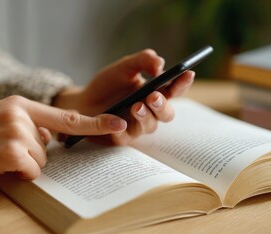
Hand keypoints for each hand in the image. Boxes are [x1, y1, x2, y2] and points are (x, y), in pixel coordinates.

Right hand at [0, 96, 126, 186]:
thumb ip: (28, 124)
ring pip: (41, 161)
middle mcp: (22, 114)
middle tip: (2, 150)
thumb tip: (50, 137)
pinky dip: (18, 174)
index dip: (95, 122)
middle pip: (50, 147)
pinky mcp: (11, 151)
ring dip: (23, 165)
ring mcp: (17, 132)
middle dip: (33, 155)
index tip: (117, 124)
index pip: (66, 116)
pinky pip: (31, 171)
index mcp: (21, 104)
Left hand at [53, 49, 194, 144]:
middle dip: (163, 105)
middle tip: (154, 96)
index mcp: (155, 93)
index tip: (187, 73)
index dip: (182, 83)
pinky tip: (120, 122)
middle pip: (167, 114)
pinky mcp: (121, 137)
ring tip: (136, 105)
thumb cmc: (108, 84)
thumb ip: (143, 60)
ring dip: (145, 116)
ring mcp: (137, 126)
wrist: (83, 100)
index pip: (174, 90)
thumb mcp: (125, 66)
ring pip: (150, 126)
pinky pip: (126, 136)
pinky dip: (123, 129)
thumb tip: (160, 63)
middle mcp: (150, 111)